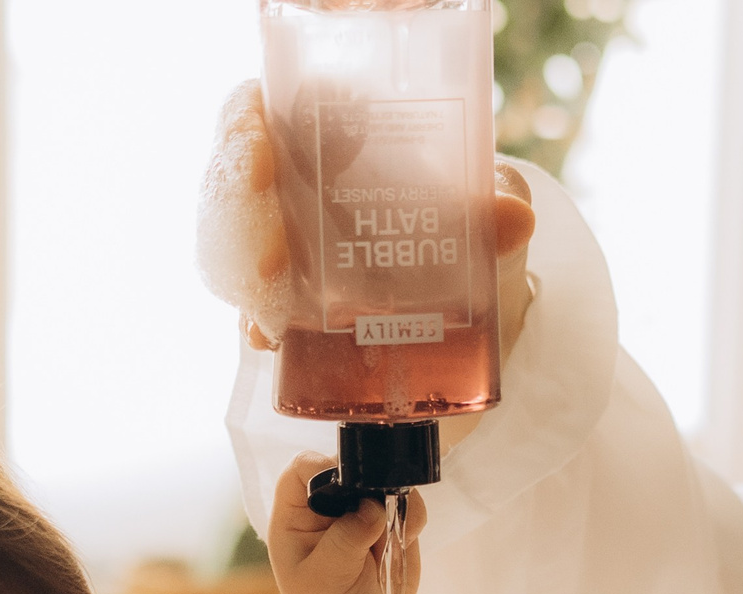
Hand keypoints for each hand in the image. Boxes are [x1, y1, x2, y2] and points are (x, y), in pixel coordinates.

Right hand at [198, 81, 538, 366]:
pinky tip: (265, 336)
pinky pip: (247, 303)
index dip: (246, 122)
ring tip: (270, 306)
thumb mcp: (487, 217)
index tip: (262, 150)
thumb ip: (493, 208)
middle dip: (240, 211)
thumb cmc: (468, 236)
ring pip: (229, 242)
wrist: (474, 315)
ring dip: (244, 269)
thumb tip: (514, 216)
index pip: (263, 107)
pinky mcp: (281, 305)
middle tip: (274, 256)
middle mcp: (293, 184)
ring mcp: (280, 245)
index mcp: (333, 136)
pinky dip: (254, 318)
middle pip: (232, 177)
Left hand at [264, 453, 423, 593]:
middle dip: (371, 484)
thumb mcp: (324, 580)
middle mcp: (329, 501)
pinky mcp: (393, 520)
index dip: (325, 468)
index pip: (304, 468)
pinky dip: (413, 519)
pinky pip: (411, 505)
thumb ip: (344, 542)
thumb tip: (372, 508)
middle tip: (378, 519)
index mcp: (296, 511)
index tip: (347, 489)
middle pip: (352, 464)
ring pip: (388, 481)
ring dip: (396, 505)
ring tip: (389, 543)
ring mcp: (364, 507)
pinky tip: (402, 545)